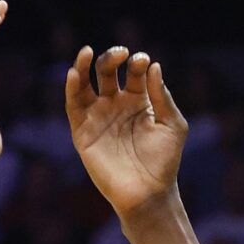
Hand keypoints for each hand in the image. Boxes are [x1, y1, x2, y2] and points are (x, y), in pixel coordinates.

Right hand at [66, 45, 187, 214]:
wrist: (148, 192)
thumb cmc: (165, 161)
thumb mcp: (173, 125)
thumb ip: (162, 97)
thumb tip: (154, 66)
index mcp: (139, 101)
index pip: (134, 73)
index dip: (137, 63)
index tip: (143, 61)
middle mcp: (116, 105)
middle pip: (107, 71)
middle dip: (112, 58)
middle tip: (122, 54)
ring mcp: (98, 116)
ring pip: (85, 83)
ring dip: (84, 65)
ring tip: (88, 51)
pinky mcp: (83, 131)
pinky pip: (73, 105)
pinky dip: (71, 87)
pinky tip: (75, 73)